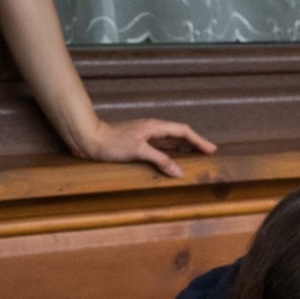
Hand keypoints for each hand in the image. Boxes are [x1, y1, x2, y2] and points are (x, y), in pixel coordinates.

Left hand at [78, 116, 216, 177]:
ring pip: (170, 140)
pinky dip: (172, 152)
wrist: (88, 138)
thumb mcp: (137, 150)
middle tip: (208, 152)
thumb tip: (179, 171)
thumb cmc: (111, 142)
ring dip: (184, 147)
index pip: (182, 131)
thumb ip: (160, 159)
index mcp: (154, 127)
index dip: (198, 140)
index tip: (211, 149)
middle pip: (179, 134)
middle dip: (195, 142)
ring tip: (196, 155)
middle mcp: (152, 129)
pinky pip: (161, 146)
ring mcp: (145, 136)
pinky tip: (174, 158)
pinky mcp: (138, 143)